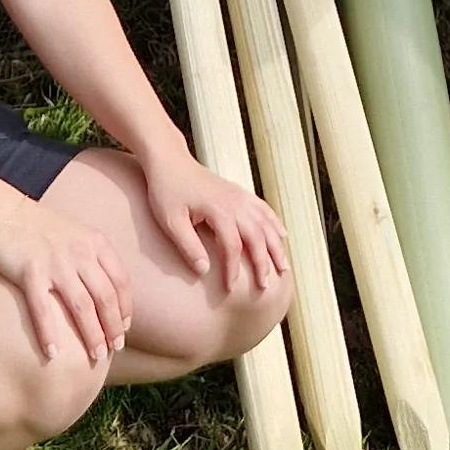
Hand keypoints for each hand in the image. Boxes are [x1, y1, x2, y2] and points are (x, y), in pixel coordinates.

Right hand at [0, 194, 132, 369]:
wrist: (6, 215)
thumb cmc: (43, 229)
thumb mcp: (79, 235)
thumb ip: (95, 258)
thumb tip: (109, 293)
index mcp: (96, 243)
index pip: (121, 281)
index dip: (125, 308)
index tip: (124, 329)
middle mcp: (81, 253)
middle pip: (105, 297)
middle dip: (113, 327)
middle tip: (114, 349)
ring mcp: (56, 263)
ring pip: (81, 306)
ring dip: (91, 334)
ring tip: (96, 357)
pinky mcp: (31, 273)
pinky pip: (43, 309)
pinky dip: (49, 334)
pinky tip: (54, 354)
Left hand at [141, 148, 289, 301]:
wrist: (170, 160)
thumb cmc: (166, 191)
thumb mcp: (170, 221)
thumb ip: (188, 245)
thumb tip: (205, 270)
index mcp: (218, 210)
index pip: (232, 246)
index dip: (233, 269)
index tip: (230, 289)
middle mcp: (234, 202)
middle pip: (257, 236)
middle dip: (264, 262)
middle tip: (266, 285)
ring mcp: (239, 196)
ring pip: (265, 223)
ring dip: (276, 245)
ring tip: (283, 266)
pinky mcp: (238, 192)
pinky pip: (263, 209)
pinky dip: (274, 223)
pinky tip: (282, 235)